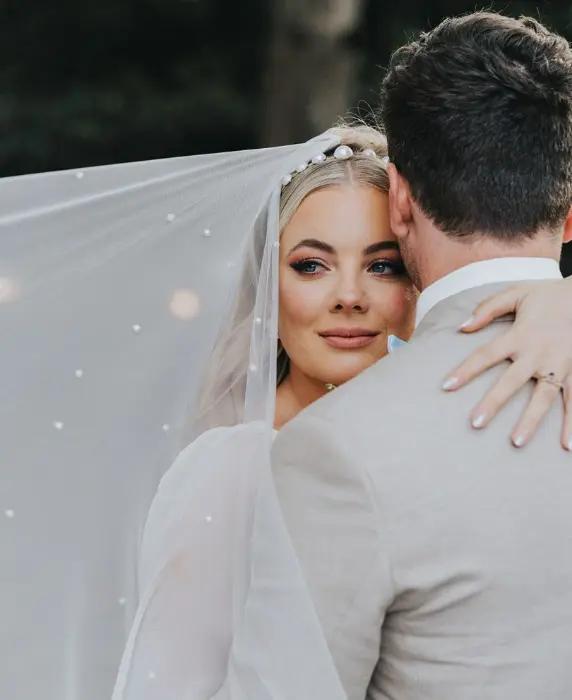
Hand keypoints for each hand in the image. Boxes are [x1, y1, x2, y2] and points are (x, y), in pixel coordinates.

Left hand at [442, 278, 571, 449]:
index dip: (465, 370)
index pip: (486, 355)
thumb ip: (489, 308)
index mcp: (520, 335)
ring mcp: (560, 365)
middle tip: (475, 423)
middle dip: (493, 403)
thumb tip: (461, 326)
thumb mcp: (517, 293)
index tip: (445, 386)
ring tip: (516, 442)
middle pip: (511, 382)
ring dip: (531, 420)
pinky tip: (568, 447)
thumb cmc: (550, 296)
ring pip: (544, 397)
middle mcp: (539, 353)